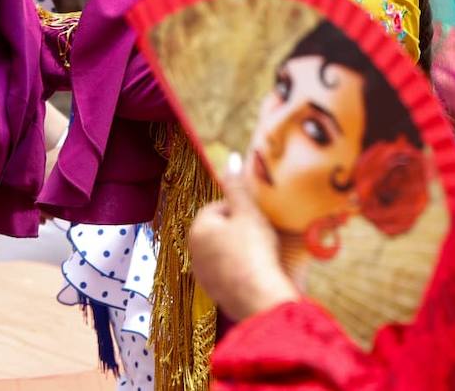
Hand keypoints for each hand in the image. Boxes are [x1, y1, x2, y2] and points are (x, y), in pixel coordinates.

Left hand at [188, 173, 299, 321]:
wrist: (258, 296)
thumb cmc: (253, 249)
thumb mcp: (248, 212)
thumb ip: (237, 185)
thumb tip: (231, 159)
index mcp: (198, 229)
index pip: (218, 207)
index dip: (240, 209)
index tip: (256, 217)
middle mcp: (194, 251)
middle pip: (219, 229)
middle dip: (238, 228)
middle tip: (261, 232)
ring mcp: (203, 274)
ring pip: (223, 251)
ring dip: (239, 248)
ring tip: (261, 252)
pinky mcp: (214, 291)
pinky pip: (227, 271)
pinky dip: (240, 268)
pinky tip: (256, 270)